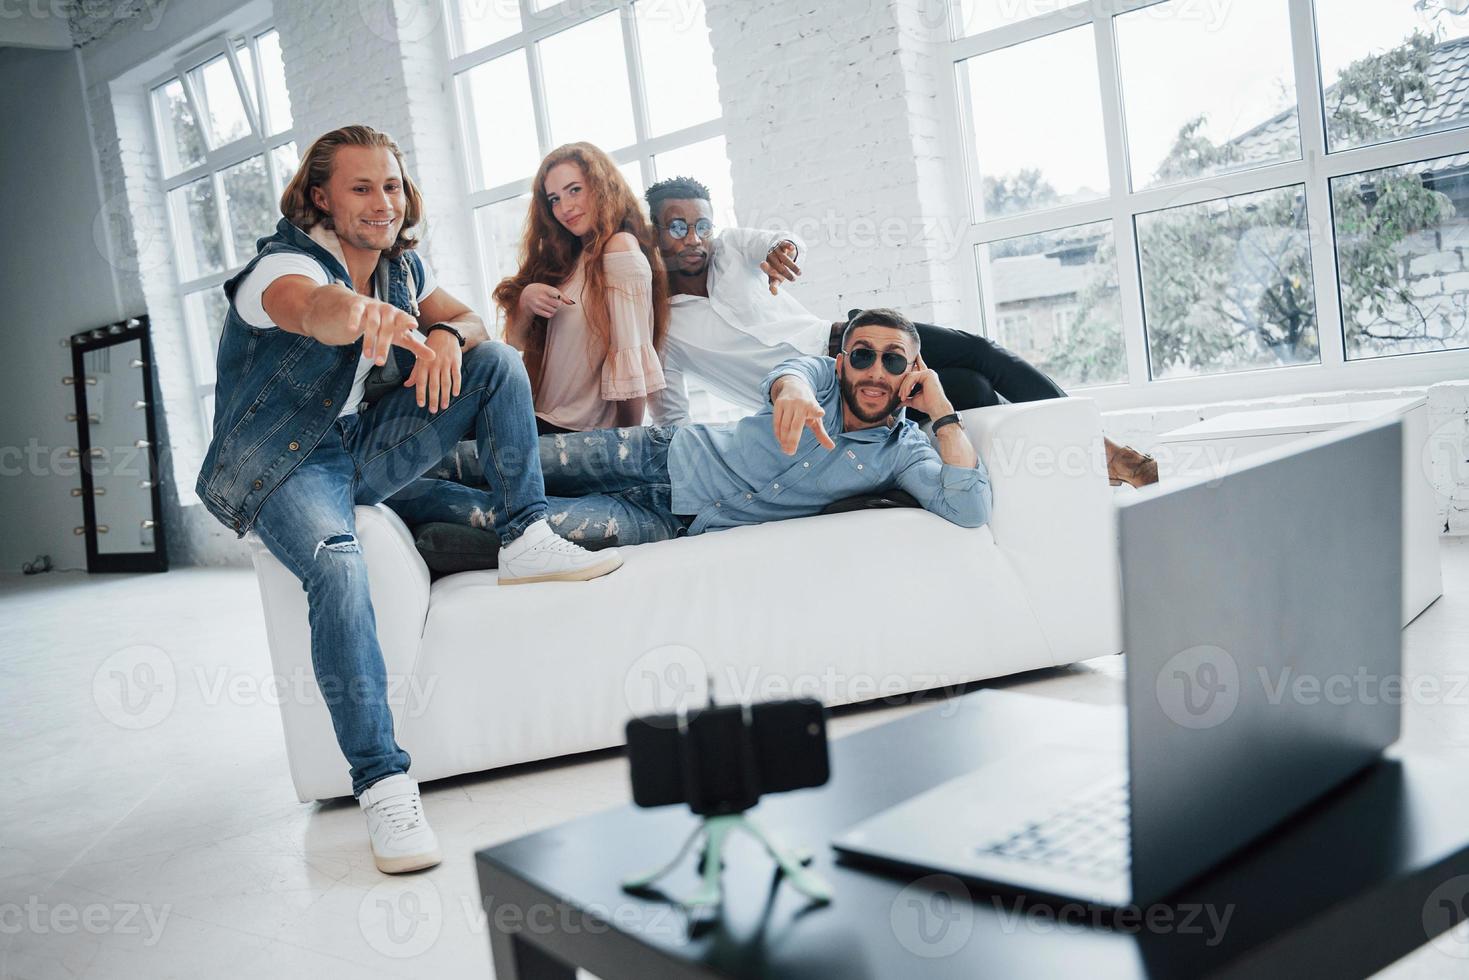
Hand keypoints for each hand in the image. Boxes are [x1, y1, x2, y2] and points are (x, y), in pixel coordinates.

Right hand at [305, 288, 435, 365]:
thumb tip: (434, 357)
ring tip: (367, 356)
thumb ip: (416, 346)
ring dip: (369, 340)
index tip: (413, 325)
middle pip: (386, 328)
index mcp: (400, 317)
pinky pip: (356, 312)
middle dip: (383, 346)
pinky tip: (352, 330)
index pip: (405, 319)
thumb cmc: (386, 325)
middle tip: (380, 363)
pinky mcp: (358, 305)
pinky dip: (354, 319)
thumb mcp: (401, 336)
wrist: (362, 308)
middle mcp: (387, 310)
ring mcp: (372, 307)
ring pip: (372, 323)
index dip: (408, 321)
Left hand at [403, 328, 462, 413]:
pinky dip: (456, 385)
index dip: (421, 393)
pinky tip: (455, 394)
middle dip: (433, 398)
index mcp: (423, 364)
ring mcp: (446, 363)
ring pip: (446, 382)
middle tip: (433, 410)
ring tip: (444, 406)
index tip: (421, 404)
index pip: (421, 381)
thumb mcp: (420, 358)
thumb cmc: (430, 348)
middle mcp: (434, 364)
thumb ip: (415, 373)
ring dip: (445, 395)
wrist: (444, 333)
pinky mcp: (456, 362)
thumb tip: (407, 385)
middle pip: (434, 384)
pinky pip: (456, 375)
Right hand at [519, 283, 575, 318]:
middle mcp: (541, 296)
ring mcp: (538, 304)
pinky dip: (551, 313)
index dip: (560, 297)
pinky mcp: (536, 310)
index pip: (557, 294)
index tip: (558, 297)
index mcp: (545, 289)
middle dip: (558, 304)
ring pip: (554, 310)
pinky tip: (548, 309)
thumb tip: (572, 303)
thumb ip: (562, 296)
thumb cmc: (542, 291)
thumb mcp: (551, 289)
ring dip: (555, 309)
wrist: (527, 294)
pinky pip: (549, 315)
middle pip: (557, 304)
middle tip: (555, 302)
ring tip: (551, 305)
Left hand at [760, 241, 800, 294]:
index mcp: (767, 266)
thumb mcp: (775, 277)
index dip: (767, 269)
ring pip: (784, 258)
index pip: (767, 269)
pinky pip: (785, 244)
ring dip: (792, 266)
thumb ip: (774, 285)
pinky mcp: (782, 244)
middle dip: (786, 274)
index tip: (769, 269)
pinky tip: (792, 248)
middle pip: (779, 266)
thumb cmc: (777, 269)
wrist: (780, 254)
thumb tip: (774, 293)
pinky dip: (788, 246)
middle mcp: (770, 257)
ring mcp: (776, 250)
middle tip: (793, 279)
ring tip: (799, 273)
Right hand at [771, 380, 835, 454]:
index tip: (821, 412)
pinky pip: (776, 421)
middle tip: (790, 453)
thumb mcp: (816, 418)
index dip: (817, 411)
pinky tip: (780, 440)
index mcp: (812, 407)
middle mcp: (800, 404)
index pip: (815, 409)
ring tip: (785, 450)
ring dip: (784, 439)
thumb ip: (822, 434)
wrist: (795, 386)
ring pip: (784, 425)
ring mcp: (788, 403)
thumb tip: (832, 448)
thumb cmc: (808, 407)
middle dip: (792, 440)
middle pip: (795, 425)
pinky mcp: (779, 403)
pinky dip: (778, 432)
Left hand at [897, 356, 952, 419]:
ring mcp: (929, 372)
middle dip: (903, 385)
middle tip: (901, 396)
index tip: (912, 354)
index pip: (918, 367)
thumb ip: (907, 398)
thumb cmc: (928, 405)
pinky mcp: (928, 374)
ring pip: (910, 376)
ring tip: (903, 397)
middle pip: (910, 374)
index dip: (916, 360)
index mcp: (926, 377)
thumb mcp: (914, 400)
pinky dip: (907, 386)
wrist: (936, 409)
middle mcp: (928, 373)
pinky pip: (912, 377)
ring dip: (904, 387)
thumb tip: (898, 402)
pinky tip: (906, 394)